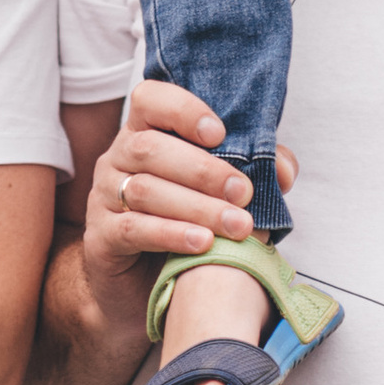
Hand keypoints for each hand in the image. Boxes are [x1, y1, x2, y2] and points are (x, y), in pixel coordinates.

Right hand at [80, 81, 294, 311]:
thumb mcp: (218, 193)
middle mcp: (117, 158)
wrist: (138, 285)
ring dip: (197, 206)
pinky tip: (202, 243)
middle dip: (203, 170)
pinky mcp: (101, 237)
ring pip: (143, 190)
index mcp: (143, 133)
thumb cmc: (183, 224)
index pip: (149, 100)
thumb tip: (282, 168)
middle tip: (244, 193)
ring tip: (237, 226)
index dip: (182, 110)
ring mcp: (103, 197)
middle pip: (150, 148)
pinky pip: (133, 229)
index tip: (220, 134)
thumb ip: (254, 172)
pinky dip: (171, 234)